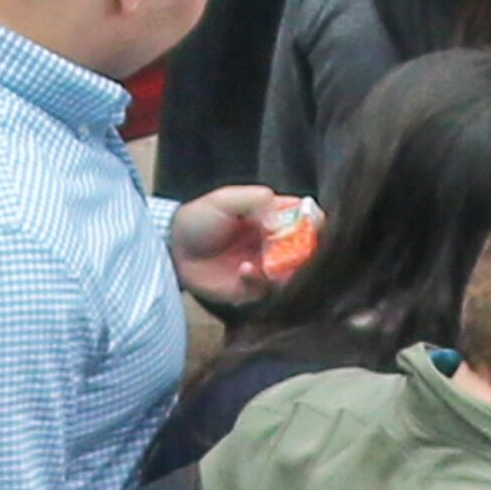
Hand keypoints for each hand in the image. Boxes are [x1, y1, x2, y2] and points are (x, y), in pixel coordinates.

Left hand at [172, 185, 301, 304]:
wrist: (172, 248)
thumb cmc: (199, 218)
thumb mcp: (225, 200)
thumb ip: (254, 200)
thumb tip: (281, 211)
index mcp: (271, 217)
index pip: (302, 218)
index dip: (314, 221)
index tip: (318, 223)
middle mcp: (272, 243)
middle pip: (303, 248)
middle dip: (305, 250)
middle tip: (301, 250)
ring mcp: (263, 266)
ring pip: (289, 272)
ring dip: (286, 269)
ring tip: (274, 264)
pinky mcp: (249, 288)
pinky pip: (263, 289)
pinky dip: (258, 280)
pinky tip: (244, 268)